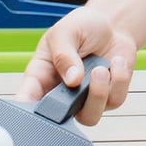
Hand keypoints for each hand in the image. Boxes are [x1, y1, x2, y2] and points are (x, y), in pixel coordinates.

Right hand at [15, 7, 136, 126]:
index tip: (30, 110)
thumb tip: (71, 80)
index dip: (26, 109)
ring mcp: (85, 99)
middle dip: (67, 107)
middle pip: (57, 119)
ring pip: (89, 116)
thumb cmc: (83, 27)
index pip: (27, 98)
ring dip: (98, 92)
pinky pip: (114, 100)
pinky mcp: (109, 98)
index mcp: (41, 76)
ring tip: (100, 68)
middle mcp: (61, 93)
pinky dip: (118, 80)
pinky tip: (116, 62)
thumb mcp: (66, 31)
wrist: (112, 25)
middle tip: (76, 81)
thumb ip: (64, 54)